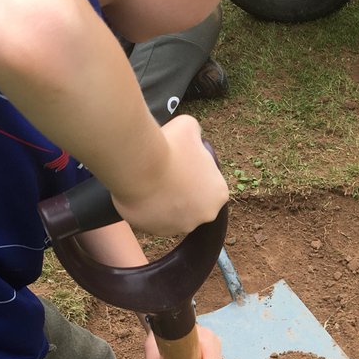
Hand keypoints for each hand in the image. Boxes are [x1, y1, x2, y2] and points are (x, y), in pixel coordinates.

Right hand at [112, 115, 228, 236]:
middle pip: (192, 202)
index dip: (192, 173)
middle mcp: (205, 215)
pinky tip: (139, 192)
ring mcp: (180, 227)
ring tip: (149, 181)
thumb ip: (195, 134)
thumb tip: (193, 134)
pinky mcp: (156, 231)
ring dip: (163, 201)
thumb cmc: (169, 146)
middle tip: (163, 173)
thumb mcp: (189, 127)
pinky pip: (152, 220)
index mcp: (219, 194)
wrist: (140, 166)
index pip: (208, 185)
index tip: (178, 164)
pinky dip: (146, 208)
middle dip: (180, 191)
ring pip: (172, 213)